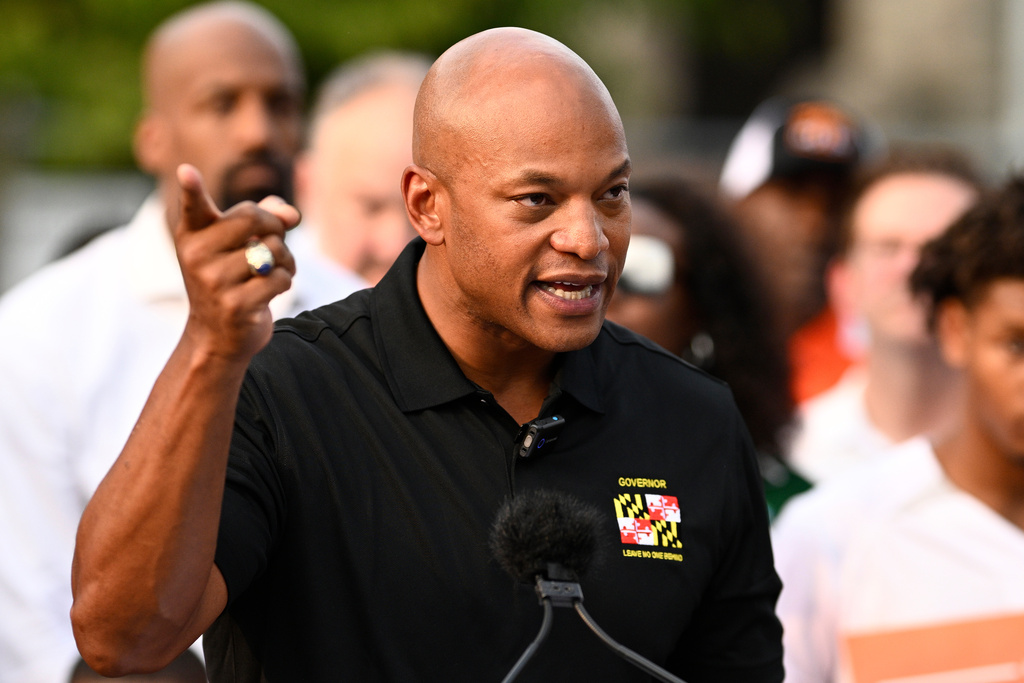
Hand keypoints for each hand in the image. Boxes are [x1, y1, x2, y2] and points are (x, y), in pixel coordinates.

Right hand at [173, 163, 300, 362]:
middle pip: (253, 218)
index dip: (192, 189)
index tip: (187, 171)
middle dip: (275, 227)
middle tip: (274, 241)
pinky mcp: (236, 305)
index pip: (193, 207)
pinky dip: (286, 281)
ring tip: (273, 271)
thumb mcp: (240, 245)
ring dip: (286, 260)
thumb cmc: (232, 279)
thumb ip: (265, 218)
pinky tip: (272, 290)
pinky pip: (280, 278)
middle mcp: (197, 255)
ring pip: (273, 250)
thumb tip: (291, 213)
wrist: (218, 336)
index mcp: (193, 234)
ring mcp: (214, 282)